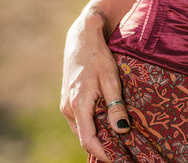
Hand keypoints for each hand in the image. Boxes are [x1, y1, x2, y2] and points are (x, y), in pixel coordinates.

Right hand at [60, 7, 130, 161]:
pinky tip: (106, 124)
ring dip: (97, 136)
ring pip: (81, 129)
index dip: (103, 153)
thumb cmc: (99, 56)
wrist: (82, 37)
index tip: (117, 159)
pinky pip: (79, 120)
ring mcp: (66, 104)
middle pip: (84, 137)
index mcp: (78, 104)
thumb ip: (115, 106)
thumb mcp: (111, 79)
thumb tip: (122, 131)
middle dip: (101, 147)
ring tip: (117, 140)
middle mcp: (68, 108)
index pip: (88, 140)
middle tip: (122, 151)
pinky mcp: (68, 100)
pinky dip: (91, 125)